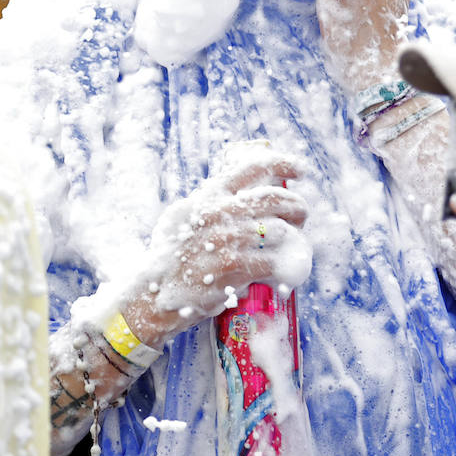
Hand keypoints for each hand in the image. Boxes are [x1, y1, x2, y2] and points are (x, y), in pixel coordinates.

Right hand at [121, 150, 310, 347]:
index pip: (252, 168)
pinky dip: (282, 268)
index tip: (301, 169)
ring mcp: (227, 239)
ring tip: (291, 245)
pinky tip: (282, 273)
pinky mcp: (234, 268)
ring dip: (292, 238)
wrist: (154, 291)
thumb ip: (209, 202)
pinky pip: (273, 263)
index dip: (283, 163)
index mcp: (209, 195)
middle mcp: (219, 212)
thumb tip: (238, 192)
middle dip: (296, 205)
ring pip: (278, 230)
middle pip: (274, 197)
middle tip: (301, 215)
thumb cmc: (169, 255)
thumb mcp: (182, 216)